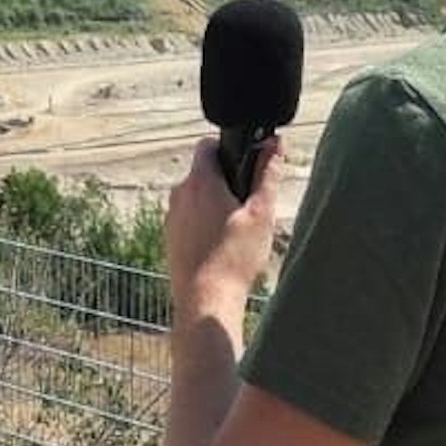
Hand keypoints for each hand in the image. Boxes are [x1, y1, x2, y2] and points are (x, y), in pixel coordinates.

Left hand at [166, 136, 281, 307]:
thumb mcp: (261, 214)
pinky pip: (190, 219)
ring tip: (238, 230)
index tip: (248, 166)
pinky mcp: (170, 238)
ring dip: (216, 204)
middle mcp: (179, 194)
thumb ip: (268, 175)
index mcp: (200, 181)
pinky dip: (205, 224)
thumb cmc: (235, 258)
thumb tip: (275, 145)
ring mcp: (171, 216)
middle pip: (204, 172)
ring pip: (197, 197)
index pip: (208, 144)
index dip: (230, 149)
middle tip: (250, 204)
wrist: (205, 301)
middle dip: (227, 181)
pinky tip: (222, 246)